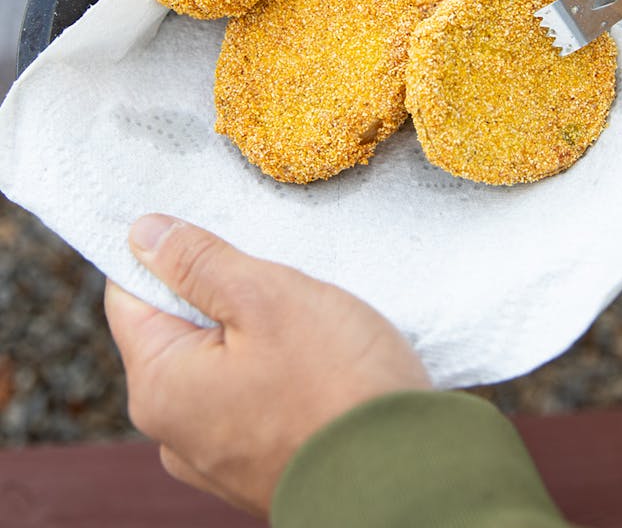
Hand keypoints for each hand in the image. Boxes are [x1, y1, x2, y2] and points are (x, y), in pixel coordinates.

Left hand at [105, 215, 430, 517]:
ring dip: (254, 330)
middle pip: (178, 328)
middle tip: (275, 274)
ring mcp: (219, 456)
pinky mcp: (261, 464)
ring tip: (306, 318)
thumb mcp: (265, 298)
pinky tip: (319, 358)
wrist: (407, 477)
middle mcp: (176, 431)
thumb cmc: (337, 385)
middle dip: (220, 291)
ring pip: (221, 361)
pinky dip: (276, 369)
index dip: (163, 251)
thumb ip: (198, 263)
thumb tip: (143, 233)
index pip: (129, 294)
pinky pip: (252, 397)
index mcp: (161, 387)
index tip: (210, 227)